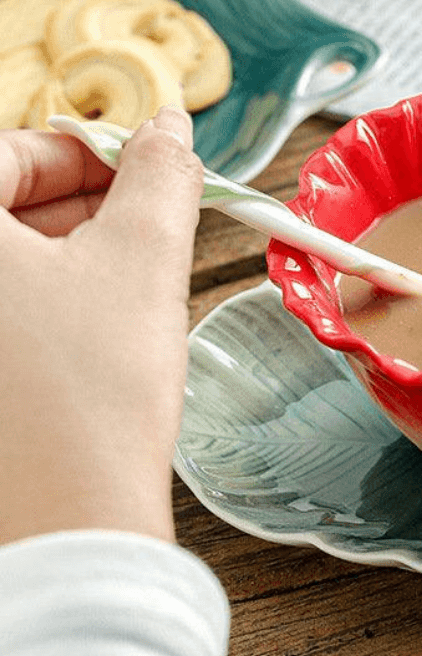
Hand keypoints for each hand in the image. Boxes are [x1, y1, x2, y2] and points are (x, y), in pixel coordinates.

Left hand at [0, 108, 203, 543]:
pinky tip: (92, 315)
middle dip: (77, 199)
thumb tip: (171, 130)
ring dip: (62, 246)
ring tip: (128, 270)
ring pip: (0, 260)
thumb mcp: (142, 259)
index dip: (85, 150)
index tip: (141, 167)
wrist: (66, 525)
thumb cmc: (93, 393)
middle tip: (144, 216)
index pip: (6, 150)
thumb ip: (161, 176)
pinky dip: (39, 295)